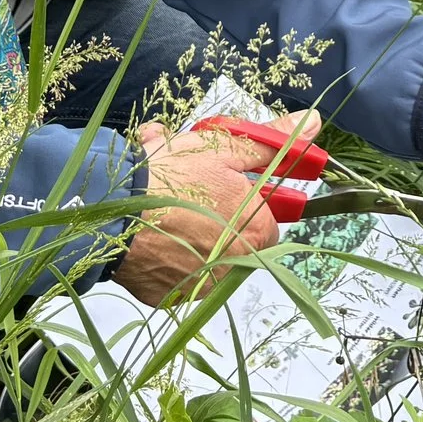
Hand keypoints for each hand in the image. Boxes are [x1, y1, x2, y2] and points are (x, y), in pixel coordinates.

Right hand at [111, 110, 322, 304]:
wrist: (113, 209)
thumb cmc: (172, 177)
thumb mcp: (225, 147)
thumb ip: (270, 141)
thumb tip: (310, 125)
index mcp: (255, 232)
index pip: (266, 222)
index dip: (246, 201)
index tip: (225, 188)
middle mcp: (233, 267)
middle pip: (235, 239)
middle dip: (217, 215)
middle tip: (191, 193)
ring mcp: (198, 286)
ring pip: (203, 255)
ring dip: (190, 233)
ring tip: (165, 206)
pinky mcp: (166, 296)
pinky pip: (173, 274)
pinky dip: (165, 254)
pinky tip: (150, 229)